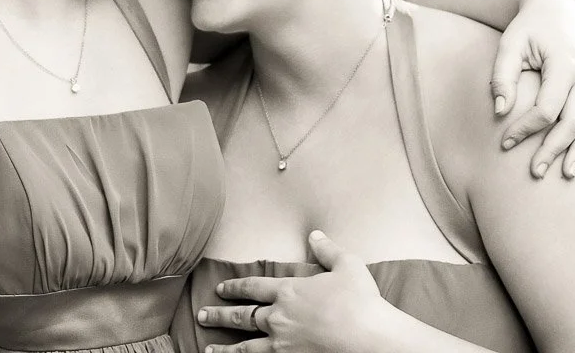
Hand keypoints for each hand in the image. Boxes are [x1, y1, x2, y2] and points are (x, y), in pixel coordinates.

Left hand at [198, 231, 386, 352]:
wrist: (371, 338)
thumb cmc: (362, 302)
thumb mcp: (347, 266)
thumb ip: (328, 250)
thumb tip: (315, 234)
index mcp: (289, 291)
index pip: (252, 287)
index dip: (234, 287)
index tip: (221, 288)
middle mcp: (279, 317)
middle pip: (241, 316)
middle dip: (219, 315)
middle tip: (202, 315)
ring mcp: (282, 343)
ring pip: (244, 346)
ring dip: (224, 348)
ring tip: (207, 349)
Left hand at [489, 0, 574, 177]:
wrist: (556, 10)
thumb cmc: (527, 29)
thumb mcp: (510, 45)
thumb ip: (502, 77)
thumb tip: (499, 112)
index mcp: (565, 66)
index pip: (547, 109)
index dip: (525, 129)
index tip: (504, 143)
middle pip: (573, 123)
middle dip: (554, 150)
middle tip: (535, 173)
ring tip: (567, 175)